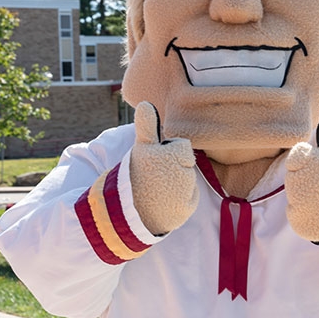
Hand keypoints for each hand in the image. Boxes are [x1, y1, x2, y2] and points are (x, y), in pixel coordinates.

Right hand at [129, 102, 197, 234]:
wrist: (126, 213)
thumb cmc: (135, 176)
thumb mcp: (139, 149)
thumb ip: (146, 127)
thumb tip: (146, 104)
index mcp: (160, 155)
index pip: (182, 146)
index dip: (169, 151)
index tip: (155, 161)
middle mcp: (172, 172)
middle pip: (188, 163)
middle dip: (176, 166)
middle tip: (156, 176)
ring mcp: (180, 192)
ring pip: (190, 179)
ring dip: (179, 182)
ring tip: (159, 189)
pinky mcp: (185, 208)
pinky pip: (192, 197)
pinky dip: (183, 199)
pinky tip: (166, 202)